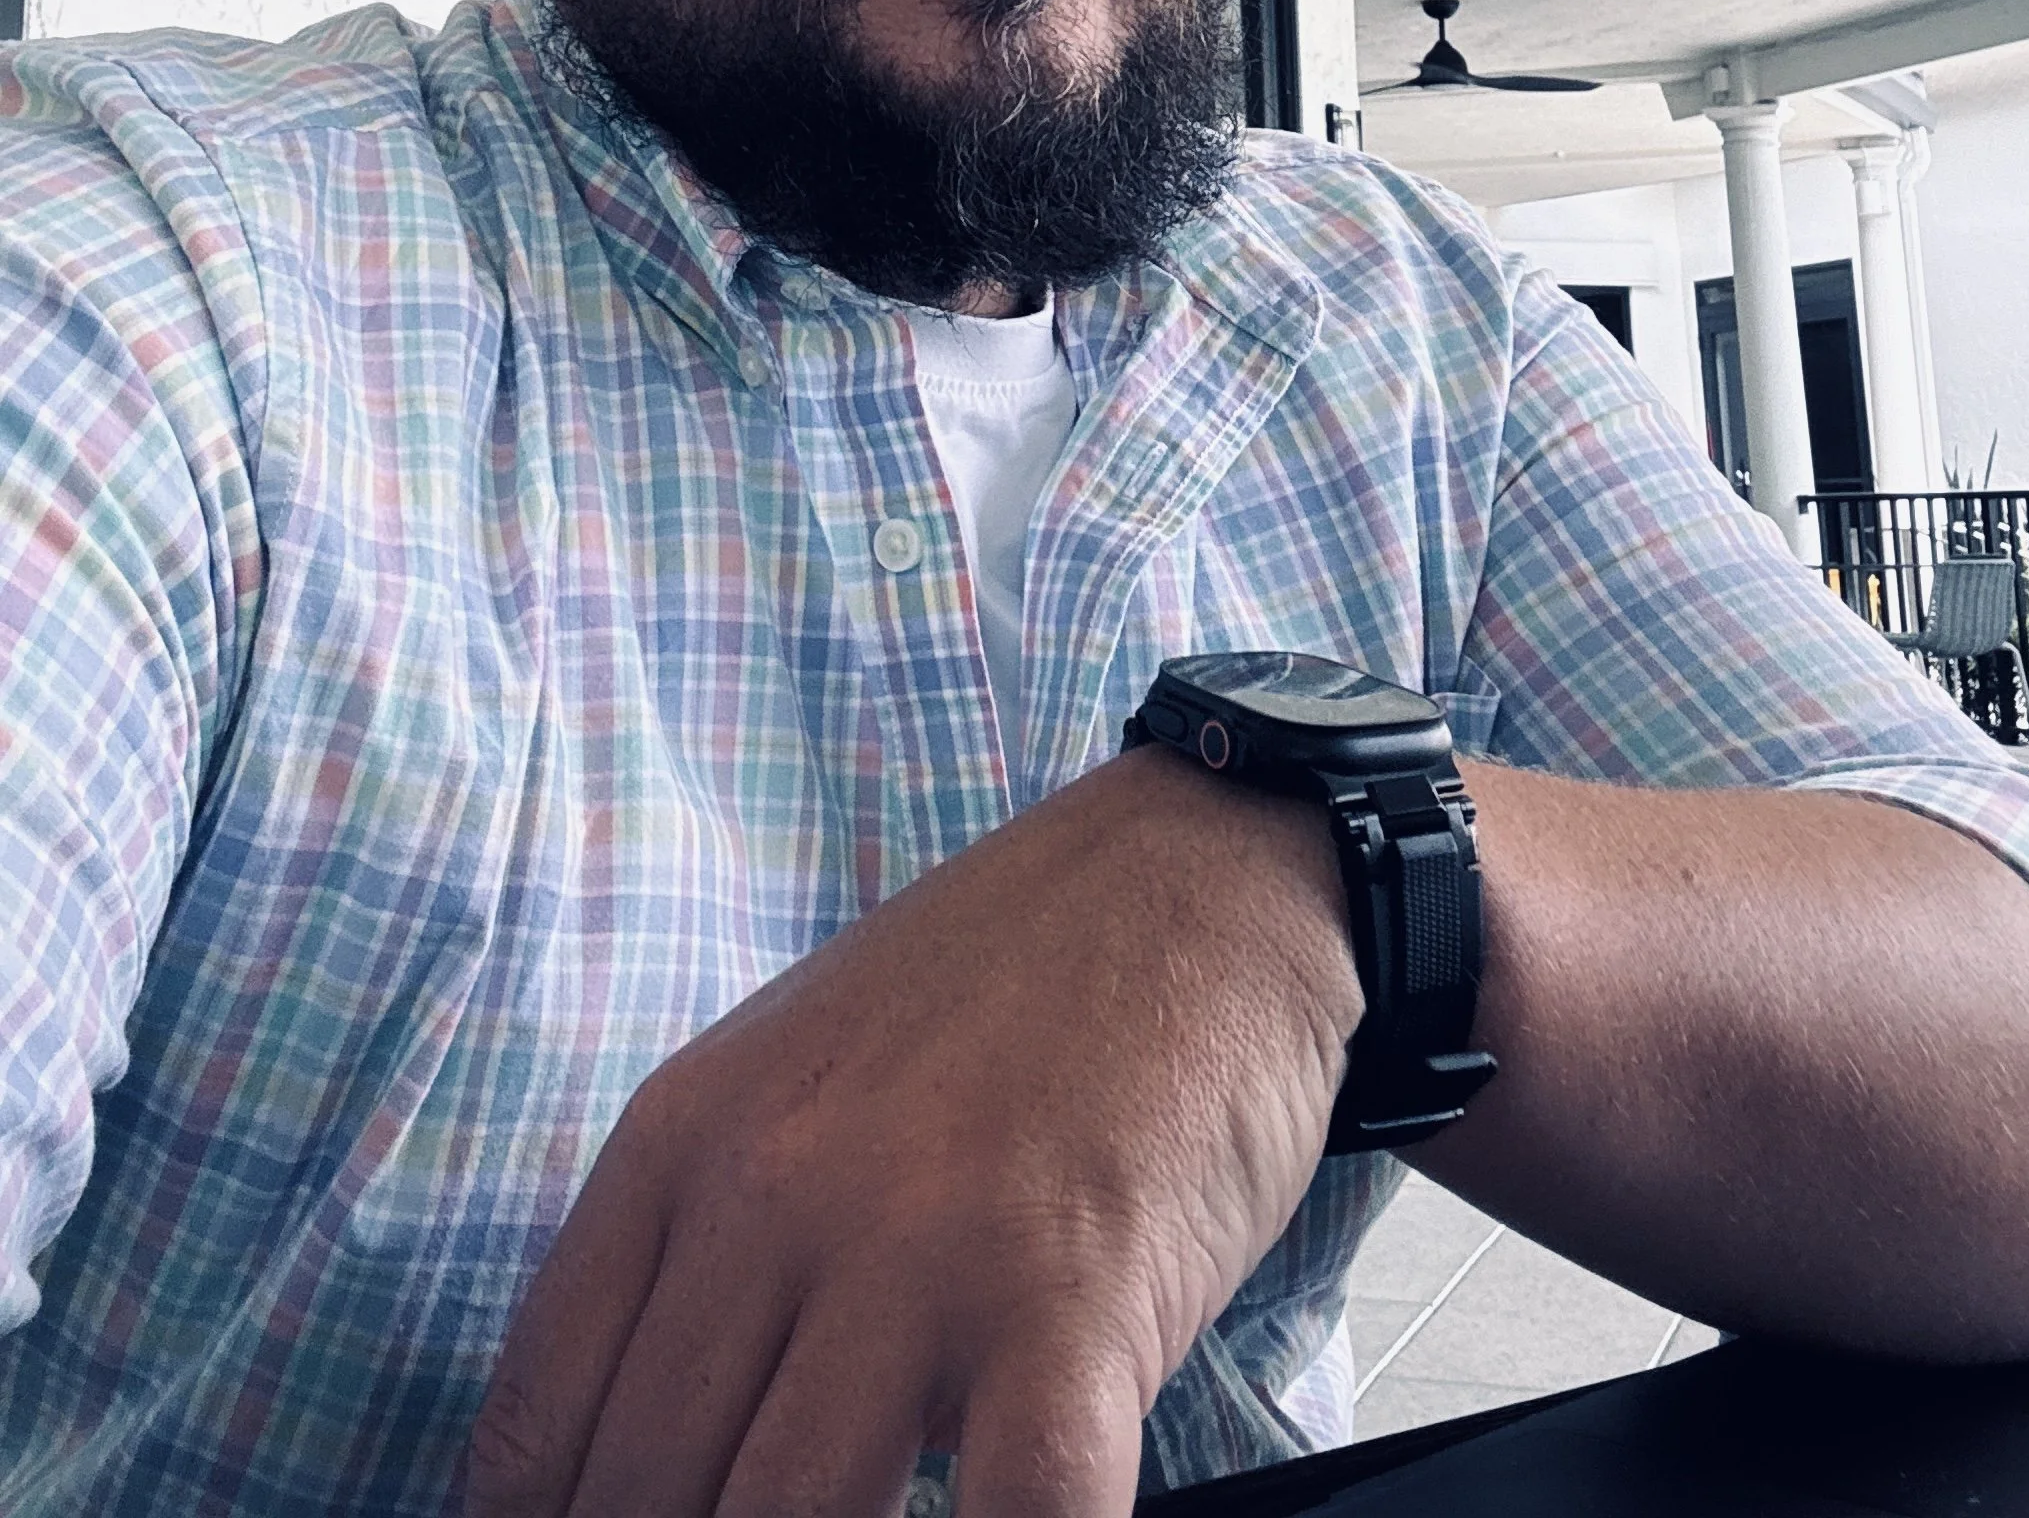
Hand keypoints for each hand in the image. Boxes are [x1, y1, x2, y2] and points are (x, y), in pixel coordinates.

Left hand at [463, 749, 1360, 1517]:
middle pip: (644, 1502)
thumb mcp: (798, 1077)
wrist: (1203, 870)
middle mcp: (771, 1195)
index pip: (531, 1438)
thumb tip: (639, 1463)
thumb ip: (711, 1247)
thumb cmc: (1009, 992)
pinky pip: (1012, 1516)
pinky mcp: (1070, 1301)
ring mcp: (918, 1249)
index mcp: (683, 1141)